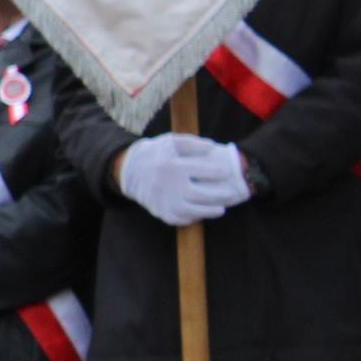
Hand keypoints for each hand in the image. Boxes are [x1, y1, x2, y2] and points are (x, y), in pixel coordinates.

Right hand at [115, 133, 251, 226]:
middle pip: (200, 195)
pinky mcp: (158, 211)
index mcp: (172, 166)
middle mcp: (167, 185)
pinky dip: (192, 218)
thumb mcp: (172, 141)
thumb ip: (194, 143)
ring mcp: (162, 200)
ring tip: (221, 209)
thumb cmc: (157, 153)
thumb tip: (214, 147)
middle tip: (231, 194)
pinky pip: (178, 219)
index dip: (218, 172)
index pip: (202, 170)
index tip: (226, 173)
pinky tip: (201, 214)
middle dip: (219, 196)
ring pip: (191, 211)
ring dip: (209, 211)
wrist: (130, 170)